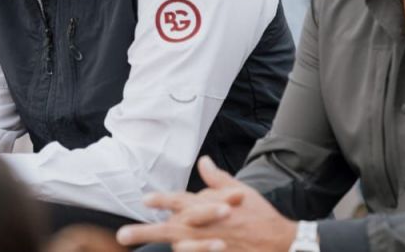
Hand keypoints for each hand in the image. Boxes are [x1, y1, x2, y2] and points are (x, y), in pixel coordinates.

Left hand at [116, 157, 296, 251]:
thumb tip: (203, 161)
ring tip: (135, 247)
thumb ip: (217, 179)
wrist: (282, 242)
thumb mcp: (240, 191)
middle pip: (170, 228)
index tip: (144, 199)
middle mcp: (206, 227)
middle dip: (145, 231)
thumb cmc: (259, 215)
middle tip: (122, 234)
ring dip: (156, 247)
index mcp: (210, 207)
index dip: (162, 200)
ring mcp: (210, 246)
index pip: (182, 201)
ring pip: (178, 247)